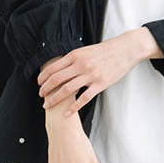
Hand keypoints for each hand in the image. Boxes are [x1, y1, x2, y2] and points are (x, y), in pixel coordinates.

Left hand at [37, 28, 159, 116]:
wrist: (125, 49)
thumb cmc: (106, 50)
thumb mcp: (86, 50)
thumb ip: (74, 59)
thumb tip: (61, 66)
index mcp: (75, 55)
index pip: (53, 68)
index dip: (43, 77)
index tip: (38, 84)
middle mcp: (80, 65)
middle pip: (56, 80)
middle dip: (45, 89)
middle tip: (40, 96)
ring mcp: (90, 75)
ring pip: (67, 90)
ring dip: (54, 99)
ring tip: (47, 105)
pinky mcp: (100, 84)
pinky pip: (84, 98)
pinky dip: (74, 107)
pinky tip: (67, 113)